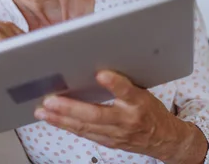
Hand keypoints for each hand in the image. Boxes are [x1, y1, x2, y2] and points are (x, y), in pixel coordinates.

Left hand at [34, 71, 207, 163]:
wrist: (165, 139)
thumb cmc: (151, 110)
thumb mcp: (144, 91)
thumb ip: (124, 83)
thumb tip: (98, 66)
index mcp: (139, 103)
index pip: (128, 91)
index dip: (115, 83)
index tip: (102, 74)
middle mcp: (128, 120)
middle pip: (97, 114)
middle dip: (70, 108)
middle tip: (50, 99)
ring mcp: (117, 134)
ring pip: (85, 127)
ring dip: (61, 119)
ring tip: (43, 110)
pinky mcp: (109, 142)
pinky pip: (84, 133)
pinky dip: (66, 126)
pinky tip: (53, 119)